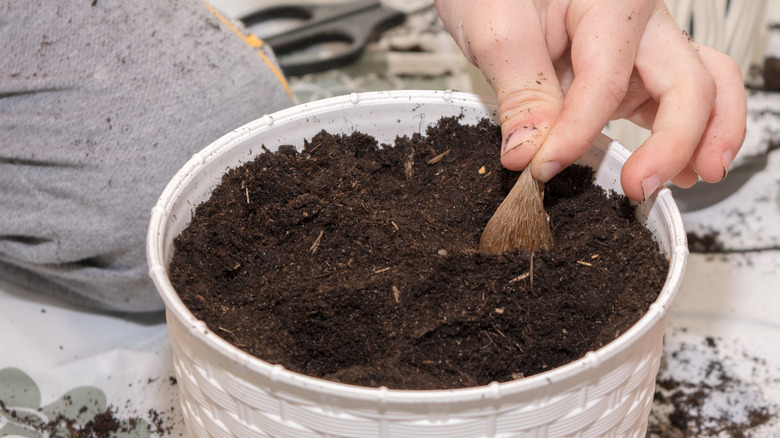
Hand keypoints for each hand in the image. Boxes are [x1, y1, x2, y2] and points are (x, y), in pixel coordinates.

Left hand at [435, 0, 745, 200]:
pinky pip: (676, 104)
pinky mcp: (632, 76)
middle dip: (674, 141)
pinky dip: (686, 137)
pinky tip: (681, 170)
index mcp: (611, 0)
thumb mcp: (495, 27)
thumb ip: (520, 89)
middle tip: (639, 186)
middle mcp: (640, 23)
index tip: (544, 166)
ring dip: (704, 138)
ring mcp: (641, 51)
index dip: (577, 132)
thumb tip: (530, 151)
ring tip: (693, 178)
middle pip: (688, 82)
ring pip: (702, 91)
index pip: (607, 80)